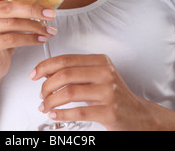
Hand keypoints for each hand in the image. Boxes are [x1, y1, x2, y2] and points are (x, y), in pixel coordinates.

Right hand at [0, 0, 56, 82]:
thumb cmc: (1, 35)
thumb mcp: (6, 17)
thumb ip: (16, 5)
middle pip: (6, 7)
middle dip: (32, 9)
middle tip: (50, 13)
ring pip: (11, 24)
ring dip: (35, 26)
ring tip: (50, 29)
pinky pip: (11, 40)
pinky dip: (30, 39)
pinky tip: (41, 39)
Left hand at [30, 54, 155, 130]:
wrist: (139, 115)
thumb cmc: (114, 95)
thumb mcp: (97, 77)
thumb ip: (75, 72)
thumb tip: (46, 71)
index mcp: (100, 61)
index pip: (66, 59)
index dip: (46, 66)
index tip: (35, 73)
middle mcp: (105, 73)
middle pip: (65, 74)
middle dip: (46, 85)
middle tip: (40, 94)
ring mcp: (108, 92)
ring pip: (69, 92)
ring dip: (51, 101)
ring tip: (45, 106)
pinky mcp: (109, 111)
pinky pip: (78, 111)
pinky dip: (62, 114)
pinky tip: (54, 115)